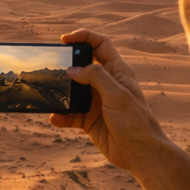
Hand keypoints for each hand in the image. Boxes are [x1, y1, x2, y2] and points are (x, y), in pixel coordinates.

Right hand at [50, 29, 174, 172]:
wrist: (139, 152)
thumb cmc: (135, 120)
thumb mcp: (116, 94)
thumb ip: (95, 77)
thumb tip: (72, 70)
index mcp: (117, 71)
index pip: (100, 45)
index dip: (84, 37)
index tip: (65, 39)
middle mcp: (106, 84)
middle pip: (82, 66)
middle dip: (66, 65)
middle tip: (52, 66)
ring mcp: (96, 101)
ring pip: (72, 91)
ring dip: (61, 93)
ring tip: (50, 94)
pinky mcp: (89, 119)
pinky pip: (70, 114)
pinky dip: (61, 116)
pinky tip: (56, 119)